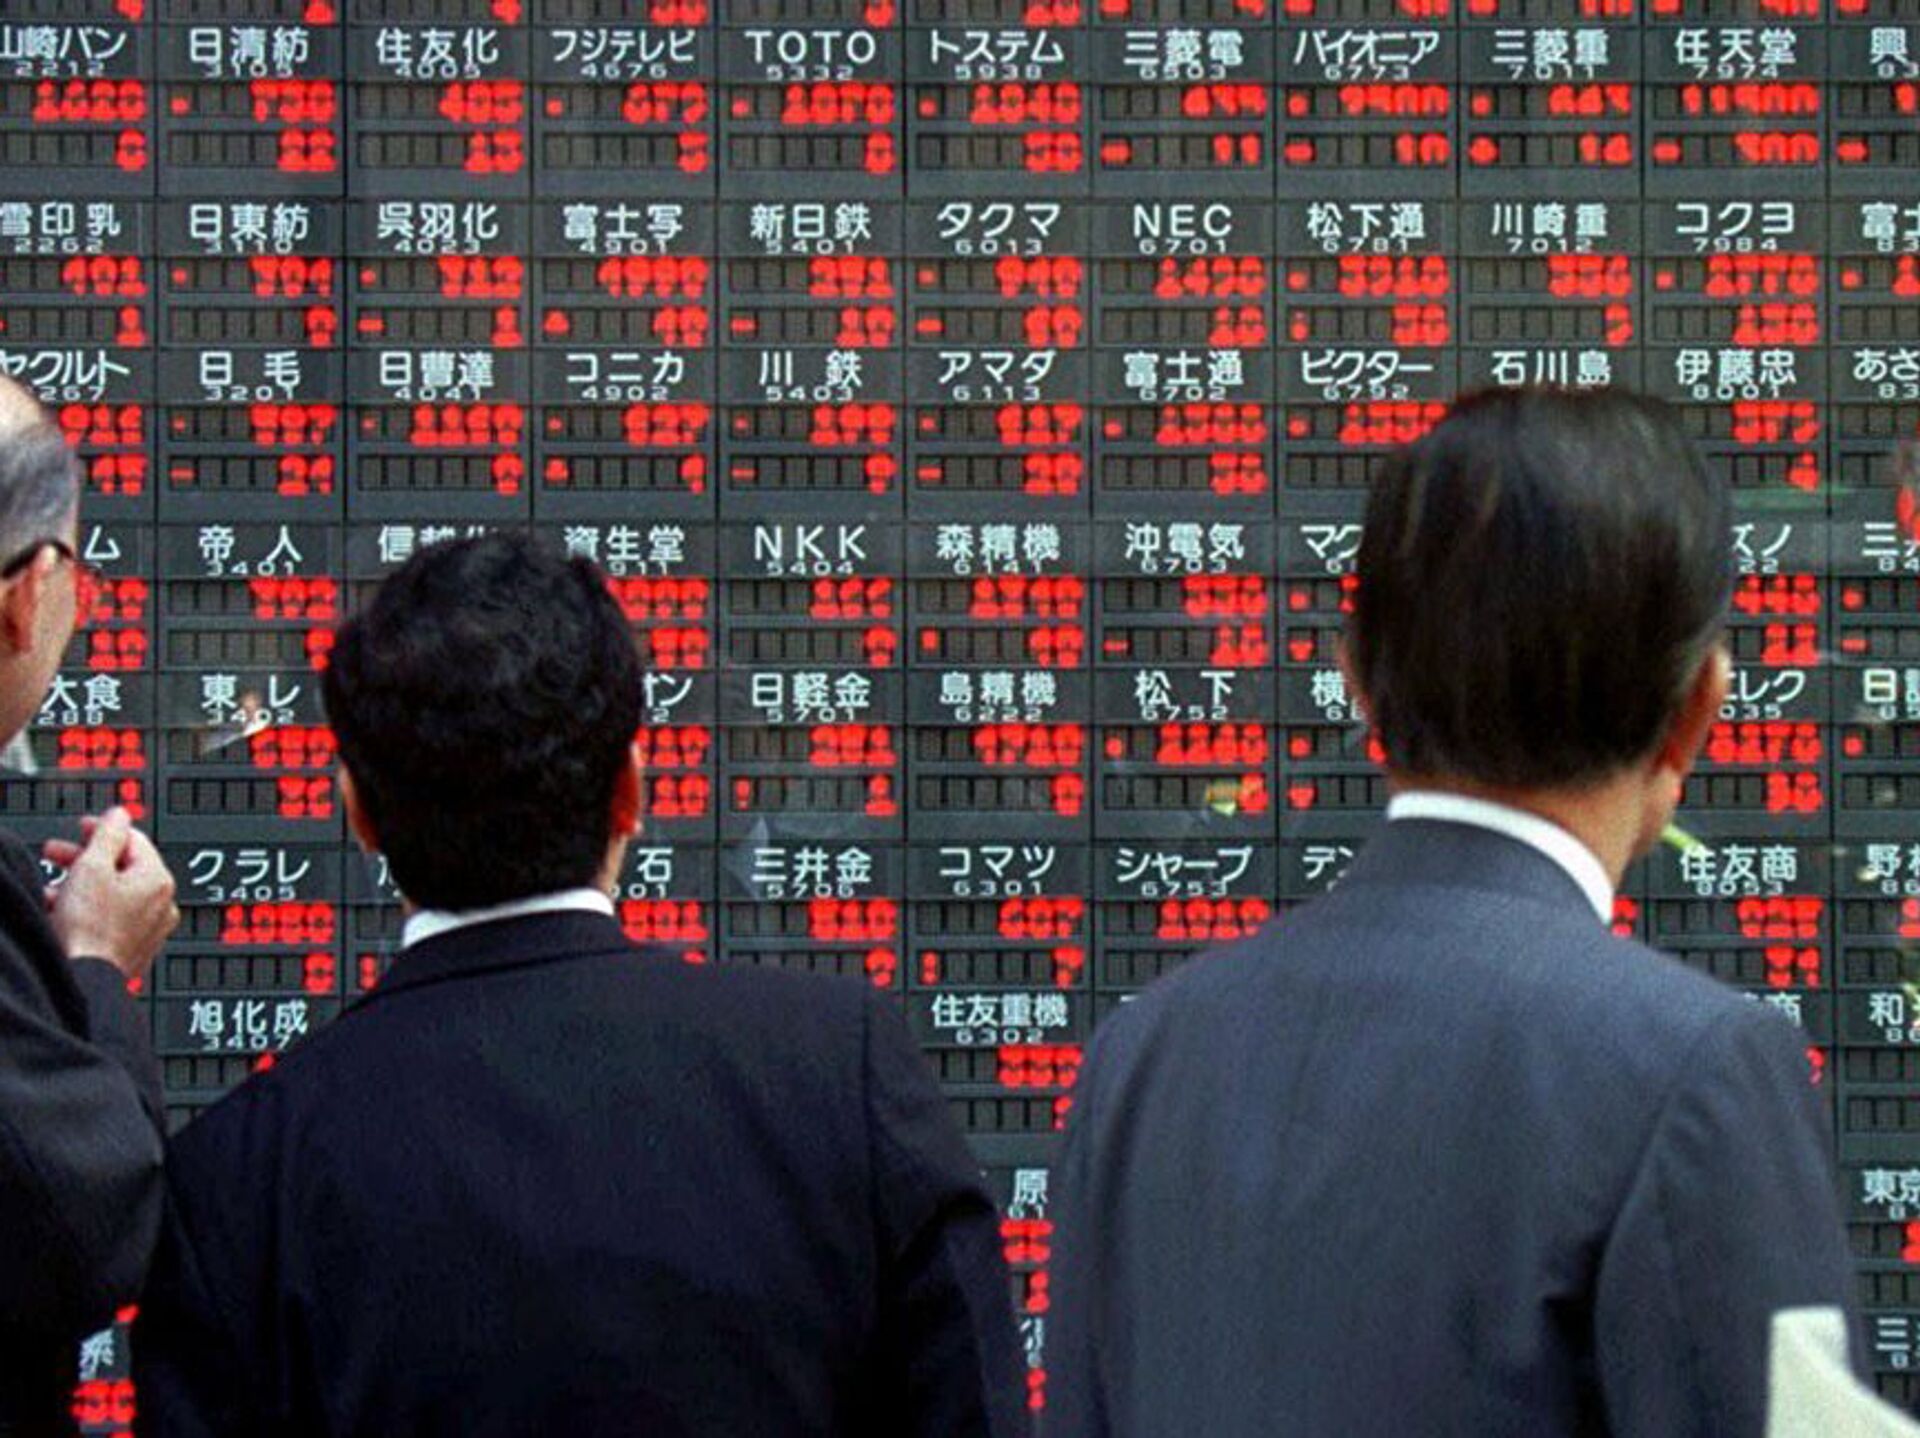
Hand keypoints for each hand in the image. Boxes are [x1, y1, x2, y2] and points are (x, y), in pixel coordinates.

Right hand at [43, 807, 178, 980]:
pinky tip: (60, 913)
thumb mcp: (91, 867)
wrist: (83, 979)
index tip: (82, 827)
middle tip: (57, 853)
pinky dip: (86, 909)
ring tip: (52, 889)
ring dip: (80, 885)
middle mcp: (162, 904)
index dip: (103, 829)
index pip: (134, 840)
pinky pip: (109, 917)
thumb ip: (107, 834)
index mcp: (159, 880)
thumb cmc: (89, 929)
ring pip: (112, 893)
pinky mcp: (132, 947)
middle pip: (122, 867)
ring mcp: (149, 929)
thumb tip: (120, 815)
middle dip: (85, 858)